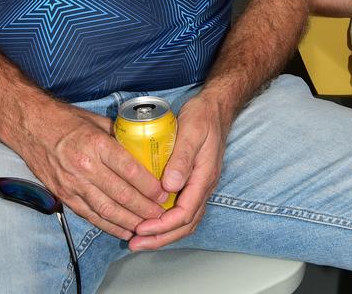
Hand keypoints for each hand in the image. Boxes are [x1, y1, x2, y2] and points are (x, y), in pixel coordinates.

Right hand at [15, 102, 167, 239]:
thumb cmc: (66, 121)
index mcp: (97, 144)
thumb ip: (118, 136)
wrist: (31, 127)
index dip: (148, 184)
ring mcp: (73, 184)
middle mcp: (85, 167)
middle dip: (144, 207)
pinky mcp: (65, 196)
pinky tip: (124, 230)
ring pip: (107, 210)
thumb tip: (141, 147)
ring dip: (130, 220)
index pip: (128, 169)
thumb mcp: (97, 121)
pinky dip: (109, 225)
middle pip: (121, 194)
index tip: (163, 192)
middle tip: (162, 214)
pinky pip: (90, 215)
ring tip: (148, 226)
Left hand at [130, 93, 226, 249]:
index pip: (185, 213)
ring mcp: (199, 185)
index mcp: (204, 177)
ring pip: (184, 220)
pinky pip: (182, 209)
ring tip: (140, 238)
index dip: (162, 226)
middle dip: (160, 238)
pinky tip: (151, 219)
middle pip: (185, 224)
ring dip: (163, 233)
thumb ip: (182, 158)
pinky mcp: (193, 181)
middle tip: (136, 243)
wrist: (215, 107)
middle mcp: (203, 186)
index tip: (142, 228)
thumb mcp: (191, 131)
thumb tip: (169, 186)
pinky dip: (167, 220)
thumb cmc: (203, 116)